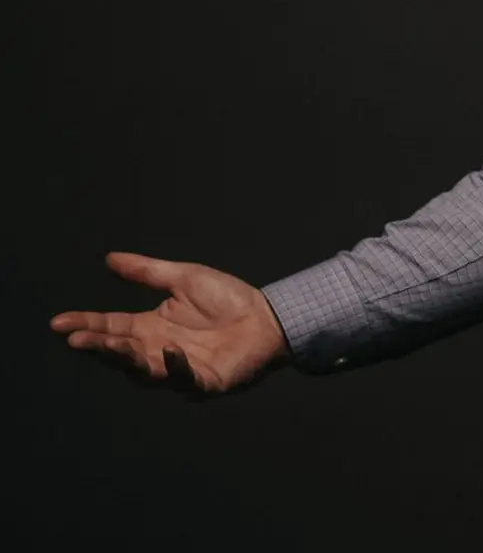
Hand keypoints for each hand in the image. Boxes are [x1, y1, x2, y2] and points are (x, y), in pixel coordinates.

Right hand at [49, 252, 291, 396]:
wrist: (268, 316)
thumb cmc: (227, 299)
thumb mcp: (184, 278)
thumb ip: (147, 271)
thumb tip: (110, 258)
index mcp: (151, 327)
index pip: (111, 326)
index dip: (86, 324)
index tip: (59, 322)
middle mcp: (158, 350)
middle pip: (121, 350)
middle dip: (98, 344)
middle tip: (76, 337)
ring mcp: (179, 369)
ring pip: (145, 368)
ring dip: (127, 357)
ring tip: (111, 343)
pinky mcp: (203, 381)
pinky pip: (185, 379)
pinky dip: (176, 367)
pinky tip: (169, 351)